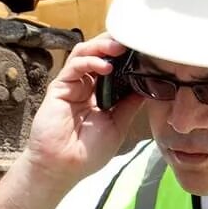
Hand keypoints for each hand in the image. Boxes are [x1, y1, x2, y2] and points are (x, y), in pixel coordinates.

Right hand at [23, 34, 146, 189]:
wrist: (63, 168)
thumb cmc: (88, 153)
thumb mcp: (118, 125)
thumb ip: (130, 103)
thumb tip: (148, 85)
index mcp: (100, 95)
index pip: (114, 67)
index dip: (126, 57)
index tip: (144, 51)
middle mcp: (86, 86)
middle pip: (99, 54)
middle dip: (115, 44)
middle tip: (132, 40)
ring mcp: (72, 85)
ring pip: (85, 53)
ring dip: (102, 46)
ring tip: (119, 48)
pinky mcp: (59, 87)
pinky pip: (74, 66)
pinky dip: (90, 61)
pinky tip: (105, 65)